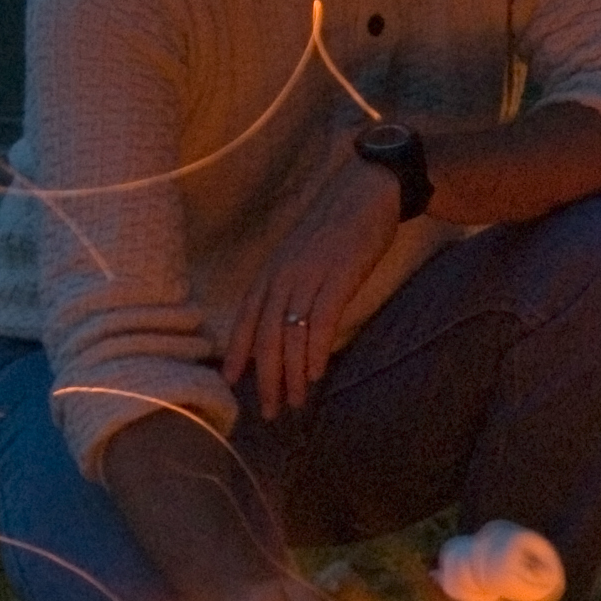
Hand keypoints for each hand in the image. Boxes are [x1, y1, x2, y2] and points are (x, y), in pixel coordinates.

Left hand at [227, 145, 398, 416]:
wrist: (368, 191)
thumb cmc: (338, 225)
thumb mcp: (303, 254)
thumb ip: (291, 284)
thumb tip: (287, 322)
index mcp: (273, 269)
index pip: (248, 317)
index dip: (239, 350)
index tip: (232, 381)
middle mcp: (284, 274)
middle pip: (267, 334)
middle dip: (266, 376)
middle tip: (270, 409)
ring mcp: (310, 275)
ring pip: (291, 334)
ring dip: (292, 373)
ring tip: (295, 401)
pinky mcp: (338, 276)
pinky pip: (321, 320)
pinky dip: (315, 350)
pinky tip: (315, 373)